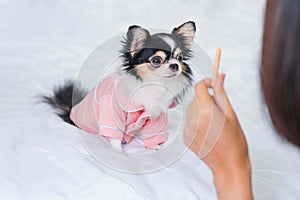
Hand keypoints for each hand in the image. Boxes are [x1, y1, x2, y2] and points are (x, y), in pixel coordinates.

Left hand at [184, 74, 251, 199]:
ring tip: (215, 122)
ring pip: (191, 109)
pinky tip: (208, 130)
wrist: (229, 166)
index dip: (207, 83)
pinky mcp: (186, 137)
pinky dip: (197, 121)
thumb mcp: (231, 115)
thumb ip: (222, 94)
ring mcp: (188, 130)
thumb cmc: (234, 144)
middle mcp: (194, 121)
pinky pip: (189, 121)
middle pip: (196, 98)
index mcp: (206, 114)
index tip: (213, 85)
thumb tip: (219, 78)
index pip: (198, 87)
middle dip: (207, 99)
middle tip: (219, 111)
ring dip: (201, 110)